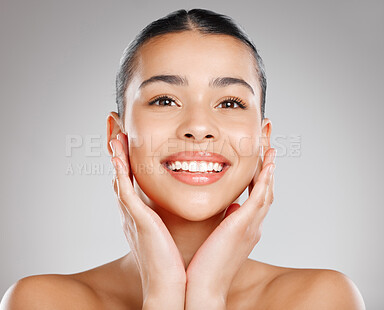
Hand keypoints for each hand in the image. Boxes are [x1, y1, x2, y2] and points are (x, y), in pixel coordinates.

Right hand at [110, 133, 185, 308]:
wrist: (175, 287)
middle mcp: (134, 213)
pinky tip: (118, 154)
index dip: (130, 162)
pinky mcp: (137, 219)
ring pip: (120, 178)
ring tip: (115, 134)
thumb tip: (209, 203)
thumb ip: (185, 217)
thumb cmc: (178, 261)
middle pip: (122, 175)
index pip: (135, 182)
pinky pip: (124, 189)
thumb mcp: (177, 232)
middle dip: (118, 153)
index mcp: (145, 216)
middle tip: (114, 130)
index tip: (131, 142)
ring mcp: (133, 216)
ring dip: (116, 155)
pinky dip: (119, 170)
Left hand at [185, 148, 275, 308]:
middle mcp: (253, 224)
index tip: (260, 154)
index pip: (257, 193)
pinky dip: (265, 179)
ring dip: (269, 165)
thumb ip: (227, 221)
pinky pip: (259, 197)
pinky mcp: (244, 226)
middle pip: (266, 187)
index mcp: (246, 225)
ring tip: (270, 144)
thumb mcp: (219, 236)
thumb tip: (230, 206)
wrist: (203, 287)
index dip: (261, 173)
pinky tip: (267, 162)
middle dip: (268, 163)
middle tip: (269, 141)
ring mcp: (251, 225)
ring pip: (266, 188)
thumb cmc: (205, 264)